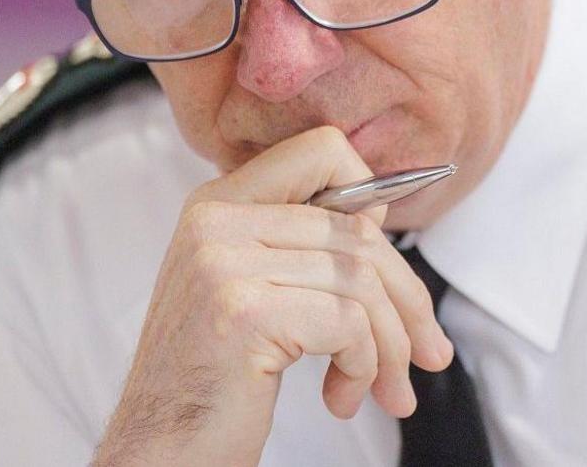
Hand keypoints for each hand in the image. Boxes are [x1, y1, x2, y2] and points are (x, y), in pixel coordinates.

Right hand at [92, 125, 455, 466]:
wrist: (159, 452)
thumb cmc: (211, 382)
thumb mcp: (250, 293)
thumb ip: (300, 245)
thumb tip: (383, 208)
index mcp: (216, 204)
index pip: (323, 149)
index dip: (370, 196)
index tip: (384, 258)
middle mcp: (214, 220)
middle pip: (358, 229)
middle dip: (406, 299)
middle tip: (427, 354)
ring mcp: (223, 262)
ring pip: (361, 279)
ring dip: (388, 347)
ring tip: (381, 389)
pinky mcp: (242, 310)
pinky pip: (348, 322)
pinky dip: (363, 366)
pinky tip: (342, 397)